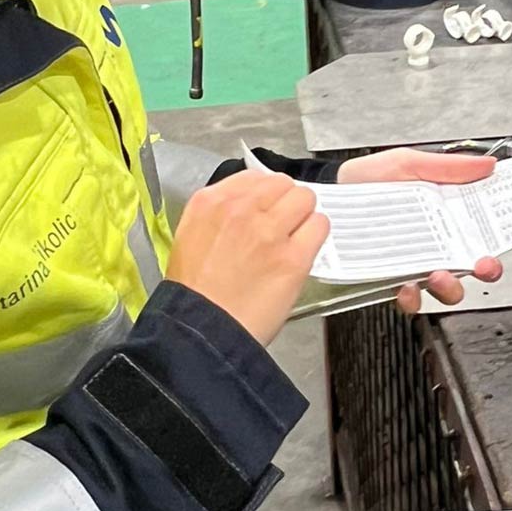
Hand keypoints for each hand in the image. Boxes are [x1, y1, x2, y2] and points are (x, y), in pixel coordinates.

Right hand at [167, 171, 328, 344]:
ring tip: (294, 238)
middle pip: (282, 184)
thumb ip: (220, 214)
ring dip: (303, 216)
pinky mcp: (294, 256)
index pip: (253, 177)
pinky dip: (316, 235)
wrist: (202, 333)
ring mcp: (270, 231)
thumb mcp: (191, 238)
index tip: (266, 209)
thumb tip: (252, 204)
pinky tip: (303, 250)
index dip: (264, 194)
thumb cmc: (194, 294)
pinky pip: (320, 226)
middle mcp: (241, 209)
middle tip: (282, 225)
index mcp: (210, 202)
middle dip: (285, 202)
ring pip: (305, 199)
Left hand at [337, 149, 508, 313]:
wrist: (330, 198)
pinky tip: (408, 287)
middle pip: (477, 262)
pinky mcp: (394, 278)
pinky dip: (414, 298)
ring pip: (449, 286)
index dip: (508, 234)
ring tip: (440, 274)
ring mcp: (418, 261)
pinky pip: (412, 298)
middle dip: (489, 268)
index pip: (487, 225)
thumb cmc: (367, 179)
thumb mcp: (409, 163)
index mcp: (447, 211)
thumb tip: (487, 165)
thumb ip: (448, 167)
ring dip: (452, 286)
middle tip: (486, 264)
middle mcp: (438, 239)